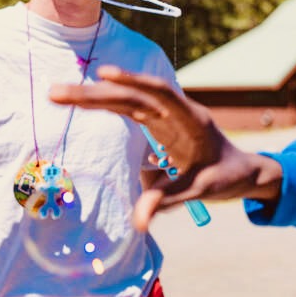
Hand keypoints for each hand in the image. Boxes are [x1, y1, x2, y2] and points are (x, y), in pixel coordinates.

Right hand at [49, 66, 282, 229]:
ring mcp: (166, 115)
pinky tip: (81, 102)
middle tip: (56, 93)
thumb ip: (170, 201)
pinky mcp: (158, 123)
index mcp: (192, 120)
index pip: (161, 95)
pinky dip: (107, 105)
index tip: (103, 74)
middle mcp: (177, 111)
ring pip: (127, 100)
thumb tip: (138, 222)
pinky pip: (130, 109)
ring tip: (57, 95)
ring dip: (94, 97)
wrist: (240, 170)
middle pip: (133, 95)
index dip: (133, 82)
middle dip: (95, 93)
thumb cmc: (225, 176)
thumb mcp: (200, 190)